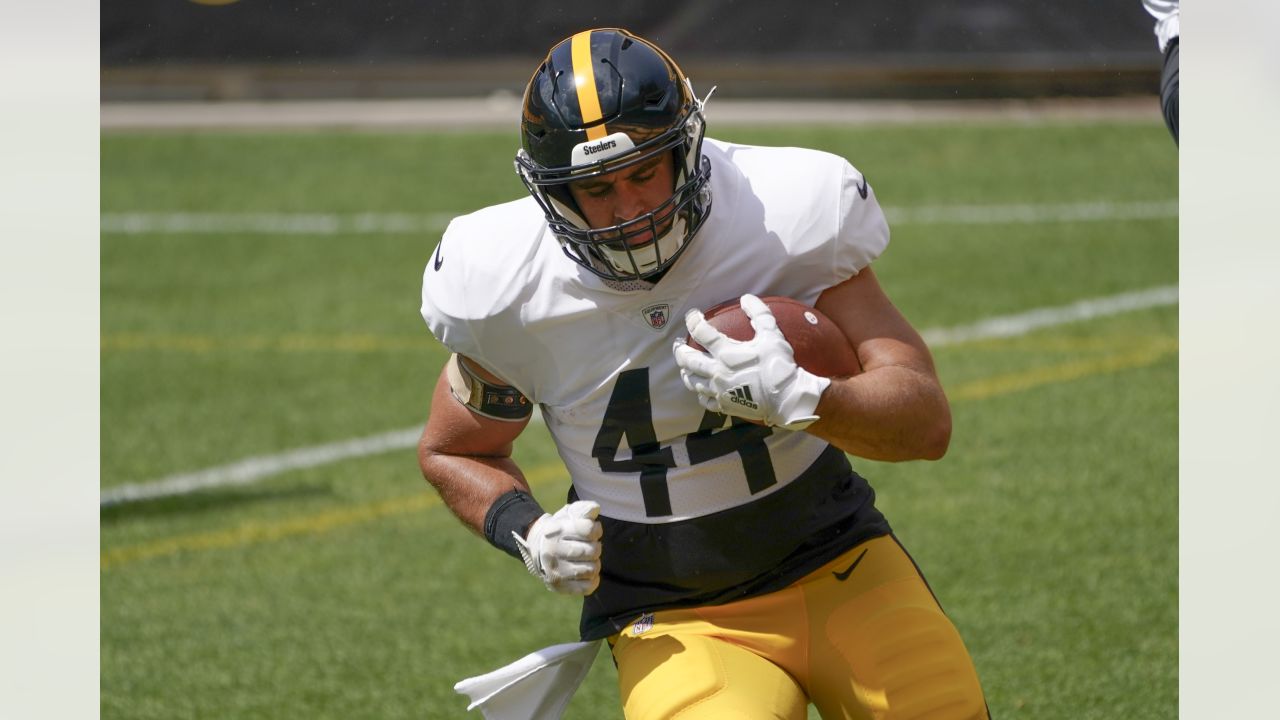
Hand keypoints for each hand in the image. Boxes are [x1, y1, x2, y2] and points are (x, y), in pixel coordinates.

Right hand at [514, 500, 602, 594]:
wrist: (536, 548)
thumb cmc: (560, 530)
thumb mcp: (568, 515)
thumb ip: (584, 509)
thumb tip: (595, 509)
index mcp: (557, 530)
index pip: (588, 529)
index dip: (596, 529)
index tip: (592, 531)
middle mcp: (553, 551)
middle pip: (592, 551)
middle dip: (596, 548)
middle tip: (590, 547)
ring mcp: (555, 570)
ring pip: (591, 569)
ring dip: (594, 564)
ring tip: (587, 560)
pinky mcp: (559, 586)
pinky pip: (586, 587)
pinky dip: (592, 580)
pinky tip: (587, 573)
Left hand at [672, 294, 830, 429]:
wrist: (787, 399)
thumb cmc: (780, 365)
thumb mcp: (772, 335)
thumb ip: (759, 314)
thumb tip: (746, 298)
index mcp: (726, 353)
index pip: (701, 332)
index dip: (693, 321)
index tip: (693, 316)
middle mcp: (717, 372)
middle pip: (688, 360)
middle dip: (680, 350)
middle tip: (678, 344)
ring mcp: (719, 391)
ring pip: (692, 381)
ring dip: (685, 372)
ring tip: (684, 367)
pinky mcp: (725, 405)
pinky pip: (705, 400)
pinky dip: (700, 393)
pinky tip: (702, 389)